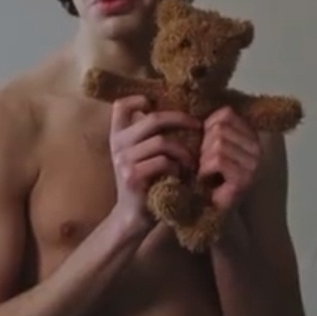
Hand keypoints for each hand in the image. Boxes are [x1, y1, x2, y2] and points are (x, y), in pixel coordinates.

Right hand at [108, 96, 200, 233]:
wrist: (134, 216)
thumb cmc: (146, 182)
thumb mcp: (142, 155)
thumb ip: (149, 136)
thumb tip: (178, 112)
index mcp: (118, 136)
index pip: (121, 106)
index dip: (139, 99)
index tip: (159, 106)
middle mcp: (118, 145)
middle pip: (153, 119)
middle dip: (181, 120)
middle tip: (198, 126)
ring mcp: (123, 160)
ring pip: (162, 142)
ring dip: (184, 151)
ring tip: (192, 161)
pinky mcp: (132, 176)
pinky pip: (163, 161)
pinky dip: (177, 167)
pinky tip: (181, 175)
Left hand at [199, 106, 261, 215]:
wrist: (211, 214)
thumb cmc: (207, 179)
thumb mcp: (209, 146)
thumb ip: (211, 126)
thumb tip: (194, 97)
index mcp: (252, 136)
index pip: (225, 114)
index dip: (206, 128)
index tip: (204, 147)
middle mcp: (259, 149)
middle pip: (220, 128)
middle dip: (203, 146)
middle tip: (204, 164)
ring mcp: (255, 165)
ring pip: (217, 143)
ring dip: (202, 160)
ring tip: (205, 173)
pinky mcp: (245, 180)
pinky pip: (217, 160)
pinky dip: (204, 170)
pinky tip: (205, 180)